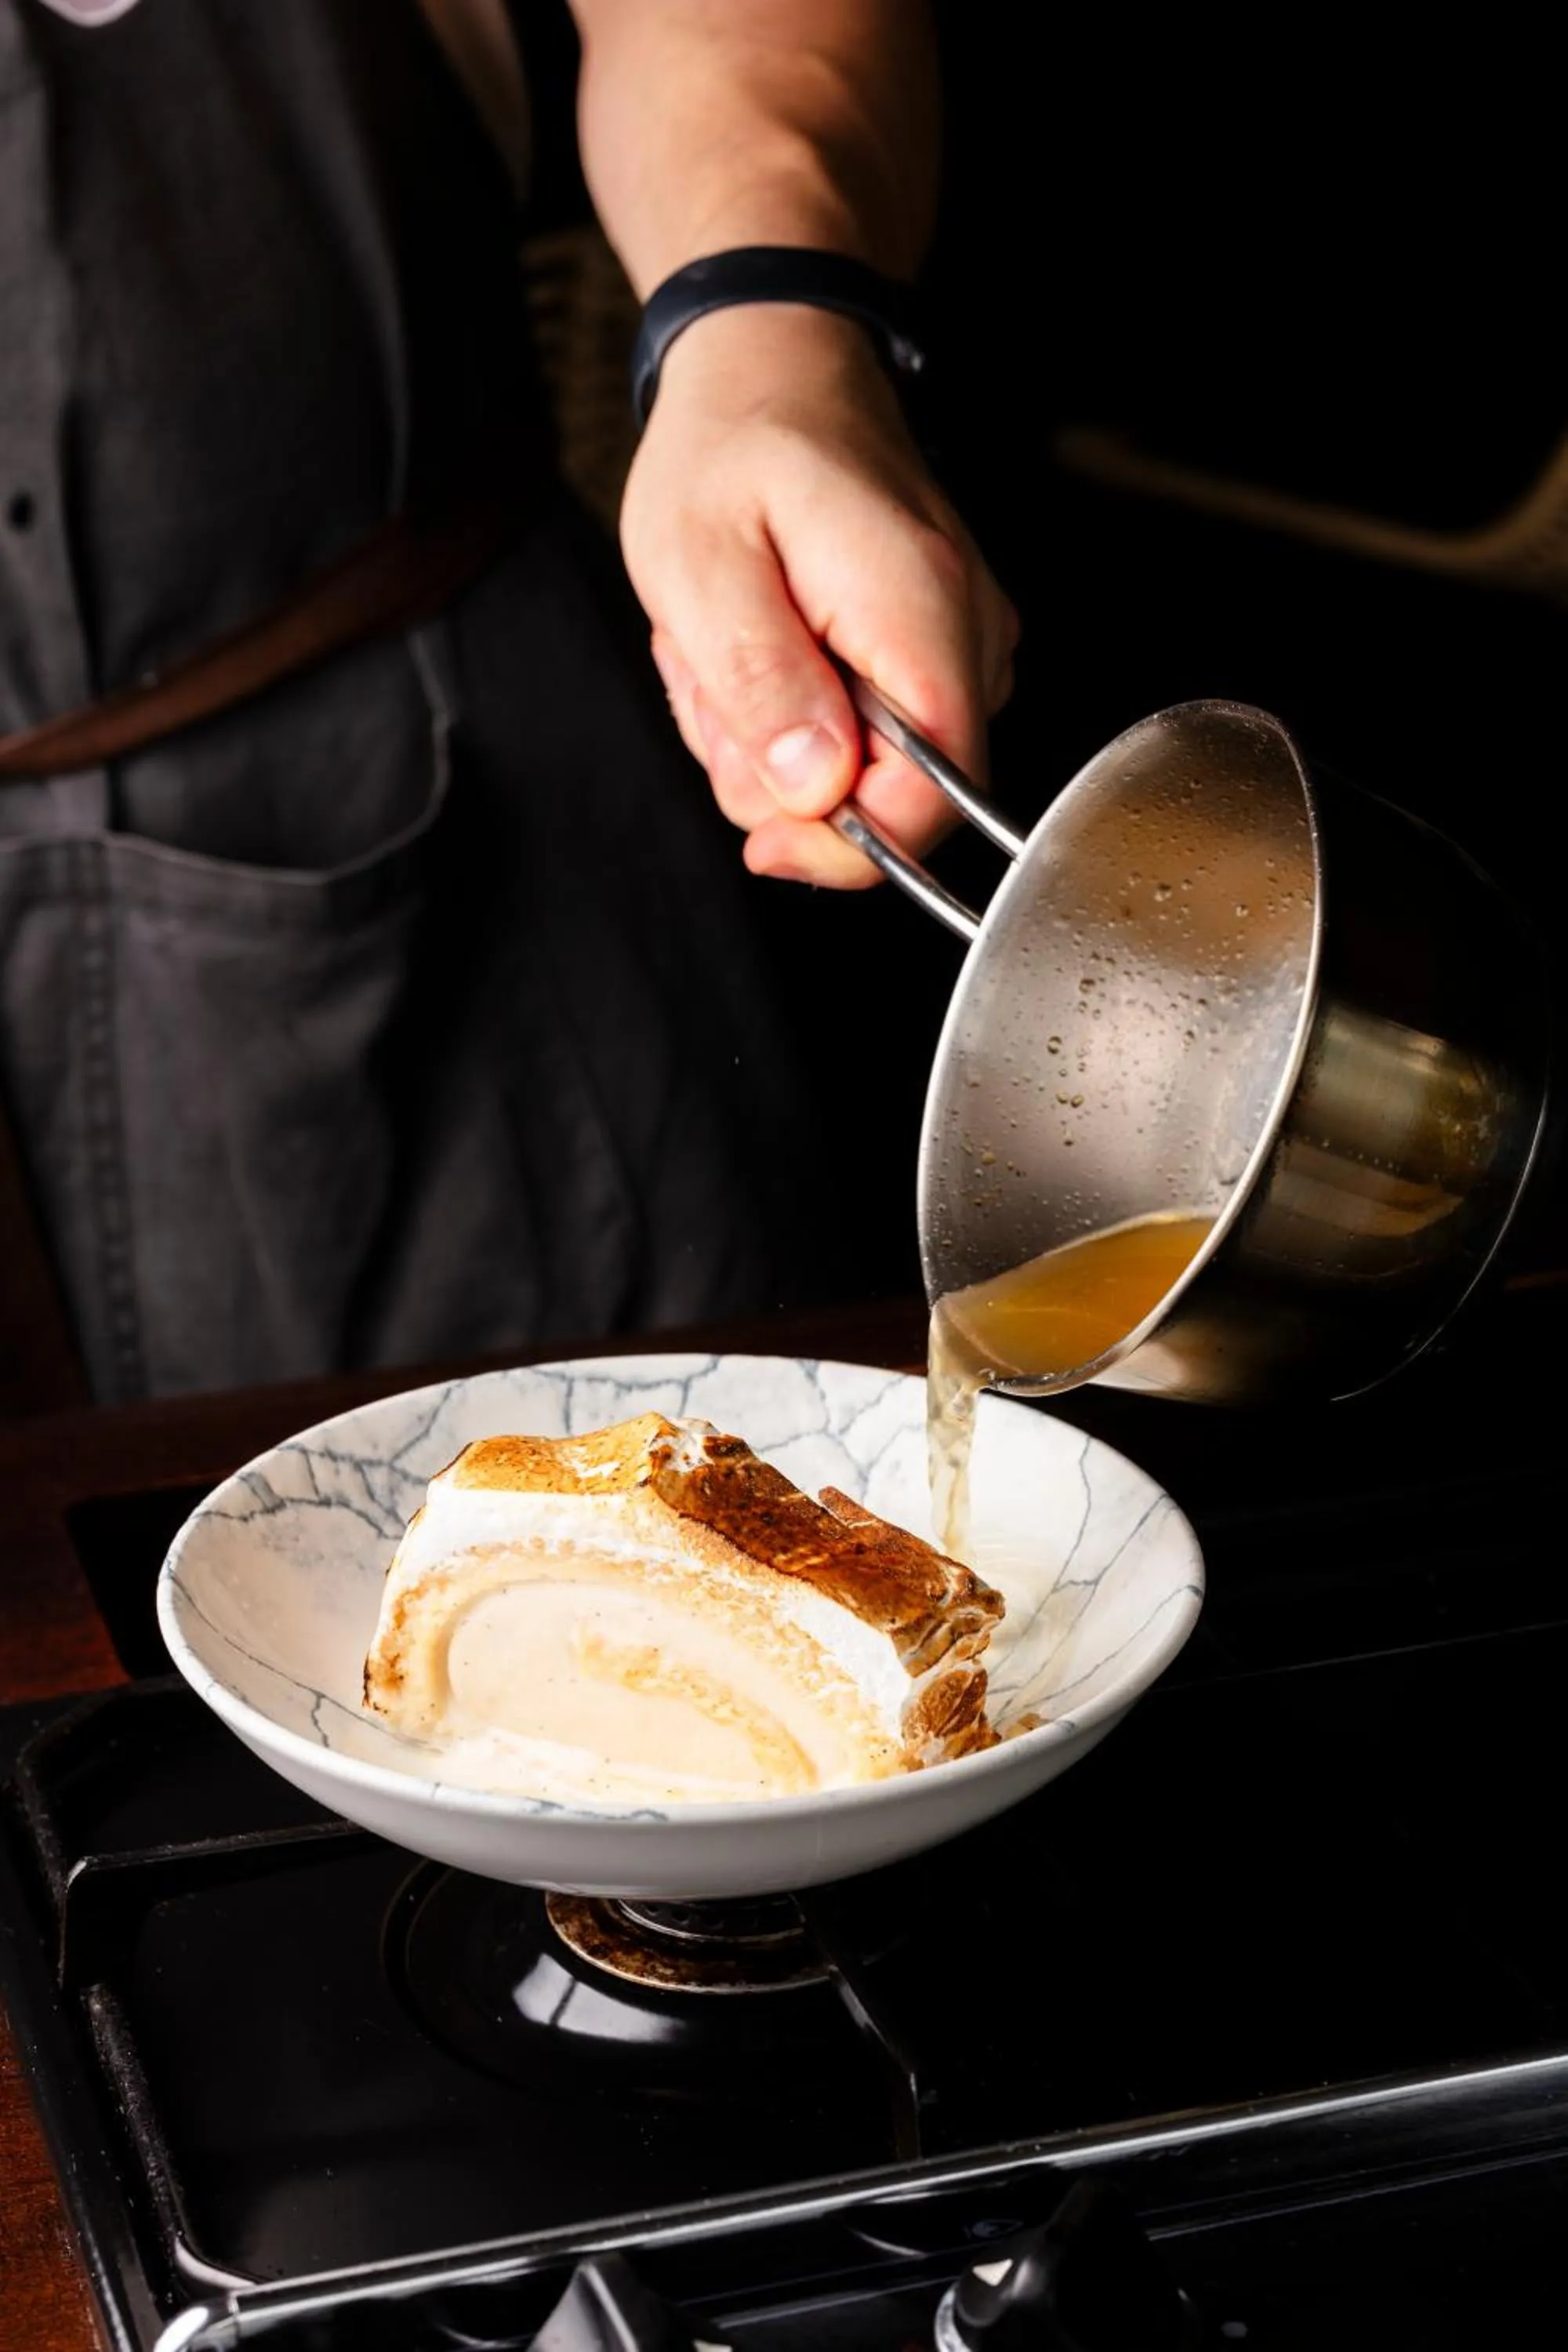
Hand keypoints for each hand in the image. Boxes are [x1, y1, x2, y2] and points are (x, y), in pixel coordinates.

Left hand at [620, 304, 1017, 885]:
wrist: (776, 362)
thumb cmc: (732, 448)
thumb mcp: (701, 564)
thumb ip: (762, 683)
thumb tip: (818, 793)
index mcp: (921, 611)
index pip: (931, 800)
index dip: (845, 848)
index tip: (761, 836)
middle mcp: (971, 634)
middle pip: (896, 800)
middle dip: (780, 776)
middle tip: (710, 679)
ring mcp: (965, 644)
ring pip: (871, 773)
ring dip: (775, 740)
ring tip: (729, 646)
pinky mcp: (940, 651)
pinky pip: (869, 735)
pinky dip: (797, 714)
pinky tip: (764, 645)